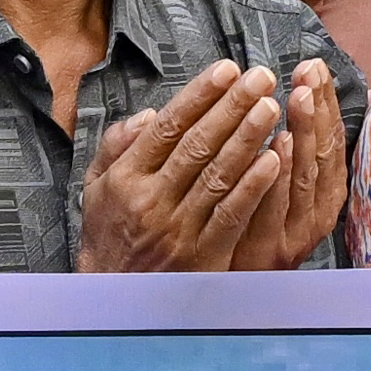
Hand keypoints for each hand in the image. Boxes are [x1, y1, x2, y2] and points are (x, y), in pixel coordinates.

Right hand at [75, 58, 339, 271]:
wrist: (115, 301)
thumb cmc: (110, 235)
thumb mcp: (95, 188)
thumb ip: (116, 147)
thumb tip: (148, 115)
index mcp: (126, 178)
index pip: (167, 126)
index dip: (200, 95)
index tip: (227, 69)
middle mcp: (152, 200)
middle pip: (198, 144)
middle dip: (233, 106)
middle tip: (261, 77)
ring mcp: (179, 228)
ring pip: (219, 175)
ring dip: (248, 137)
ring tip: (272, 106)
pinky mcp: (203, 255)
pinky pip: (232, 214)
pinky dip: (254, 186)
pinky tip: (275, 159)